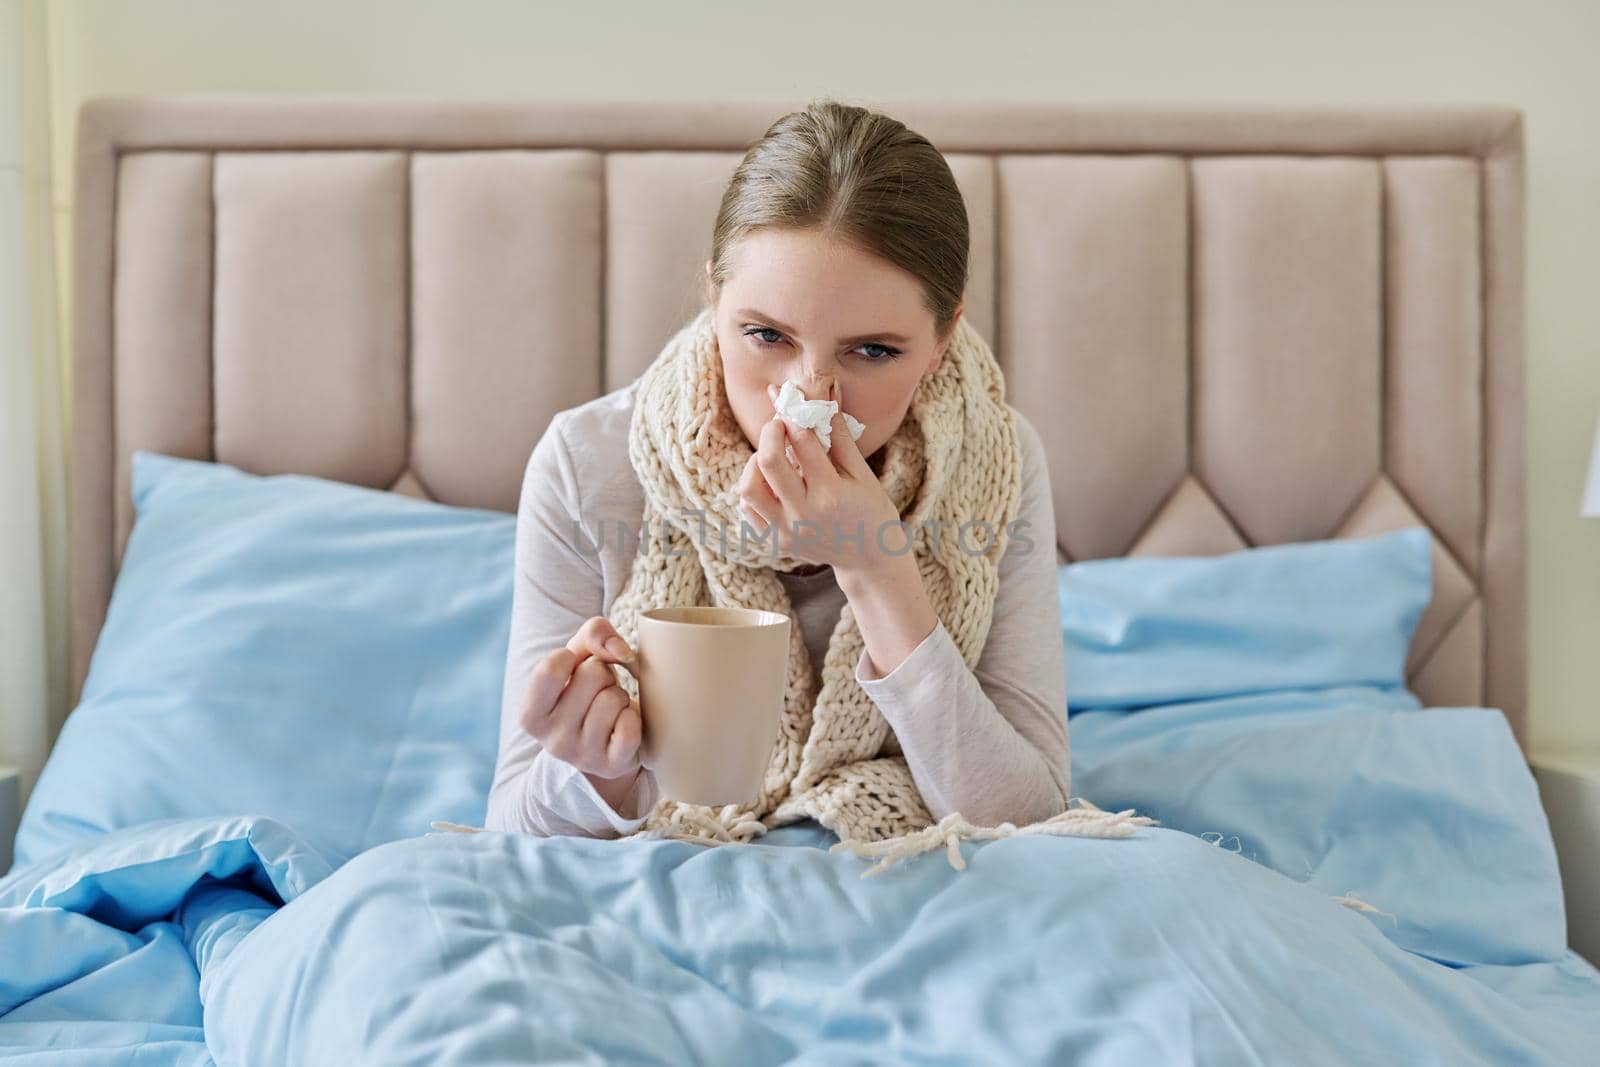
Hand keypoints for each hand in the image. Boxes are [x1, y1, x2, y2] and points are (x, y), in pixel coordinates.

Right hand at [519, 616, 644, 791]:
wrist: (606, 742)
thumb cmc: (587, 691)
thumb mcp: (579, 657)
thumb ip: (593, 634)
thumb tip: (619, 650)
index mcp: (531, 715)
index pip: (551, 668)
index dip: (572, 657)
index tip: (574, 669)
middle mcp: (551, 741)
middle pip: (591, 675)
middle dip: (603, 674)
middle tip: (598, 691)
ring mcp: (582, 756)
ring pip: (614, 698)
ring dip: (620, 695)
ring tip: (611, 709)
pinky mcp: (612, 765)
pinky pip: (631, 725)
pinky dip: (634, 716)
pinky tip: (623, 725)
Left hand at [737, 380, 900, 575]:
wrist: (869, 559)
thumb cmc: (871, 510)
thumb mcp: (861, 473)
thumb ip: (838, 435)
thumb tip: (826, 394)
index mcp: (830, 494)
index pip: (802, 442)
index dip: (795, 414)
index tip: (792, 401)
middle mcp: (803, 514)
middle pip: (768, 461)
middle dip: (770, 432)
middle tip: (779, 424)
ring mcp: (786, 532)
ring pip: (748, 487)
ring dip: (755, 463)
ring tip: (772, 456)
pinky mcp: (775, 542)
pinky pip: (747, 509)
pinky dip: (752, 488)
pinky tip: (770, 481)